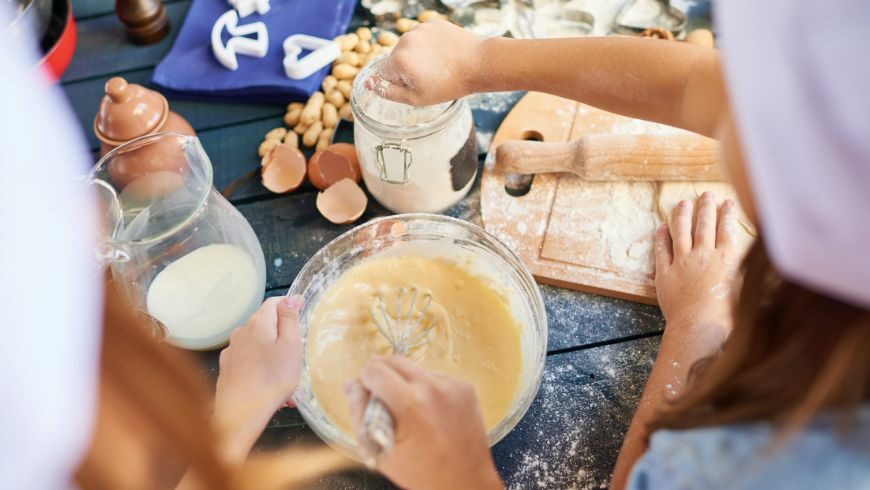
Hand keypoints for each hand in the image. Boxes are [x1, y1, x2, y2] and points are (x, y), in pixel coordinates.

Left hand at [214, 295, 302, 461]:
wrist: (241, 413)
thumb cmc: (272, 378)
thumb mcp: (291, 346)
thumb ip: (290, 319)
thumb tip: (289, 300)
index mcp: (258, 323)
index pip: (274, 302)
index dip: (289, 303)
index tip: (302, 308)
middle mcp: (241, 332)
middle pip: (264, 324)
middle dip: (280, 333)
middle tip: (297, 350)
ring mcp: (231, 351)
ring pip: (256, 345)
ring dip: (271, 354)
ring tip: (285, 376)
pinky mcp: (226, 369)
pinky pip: (248, 362)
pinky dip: (260, 367)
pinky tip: (270, 386)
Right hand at [346, 356, 501, 489]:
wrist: (465, 481)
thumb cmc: (421, 472)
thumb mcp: (379, 449)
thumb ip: (360, 413)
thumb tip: (351, 384)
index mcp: (409, 404)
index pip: (374, 369)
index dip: (365, 381)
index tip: (367, 394)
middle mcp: (433, 388)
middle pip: (394, 360)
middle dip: (382, 374)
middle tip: (384, 398)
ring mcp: (452, 385)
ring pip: (415, 367)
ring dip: (406, 381)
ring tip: (410, 410)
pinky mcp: (464, 386)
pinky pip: (435, 376)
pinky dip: (427, 388)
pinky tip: (430, 412)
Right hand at [373, 19, 486, 105]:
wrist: (479, 63)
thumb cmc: (449, 85)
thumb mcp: (417, 98)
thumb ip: (389, 92)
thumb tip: (369, 85)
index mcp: (399, 60)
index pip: (383, 73)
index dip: (399, 82)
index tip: (417, 84)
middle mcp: (405, 40)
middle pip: (395, 58)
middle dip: (408, 68)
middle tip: (431, 77)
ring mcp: (419, 29)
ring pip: (409, 46)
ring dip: (418, 55)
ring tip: (439, 64)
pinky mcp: (432, 22)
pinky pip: (422, 36)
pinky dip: (429, 44)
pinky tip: (444, 52)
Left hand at [655, 192, 740, 333]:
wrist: (697, 328)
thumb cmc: (724, 317)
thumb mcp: (741, 290)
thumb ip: (742, 270)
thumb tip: (749, 256)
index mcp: (726, 260)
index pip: (727, 229)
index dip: (727, 213)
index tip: (727, 201)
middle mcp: (703, 256)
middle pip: (704, 225)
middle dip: (706, 207)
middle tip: (706, 194)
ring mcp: (682, 262)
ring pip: (681, 231)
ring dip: (682, 215)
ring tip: (683, 203)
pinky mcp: (665, 272)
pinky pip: (662, 249)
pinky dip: (662, 236)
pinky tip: (662, 227)